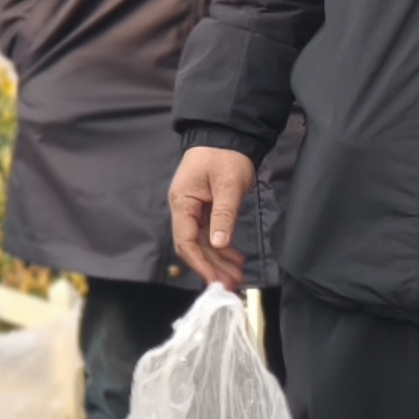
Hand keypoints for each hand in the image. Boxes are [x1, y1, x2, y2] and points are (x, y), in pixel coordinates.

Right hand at [169, 147, 255, 290]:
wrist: (227, 134)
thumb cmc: (225, 155)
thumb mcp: (228, 184)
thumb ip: (223, 214)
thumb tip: (218, 244)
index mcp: (183, 202)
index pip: (185, 240)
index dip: (200, 262)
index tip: (214, 279)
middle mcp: (184, 208)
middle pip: (193, 245)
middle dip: (211, 266)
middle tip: (231, 284)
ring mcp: (194, 209)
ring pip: (203, 242)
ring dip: (217, 260)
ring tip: (236, 276)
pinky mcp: (205, 208)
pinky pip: (210, 233)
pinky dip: (221, 247)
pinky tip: (234, 258)